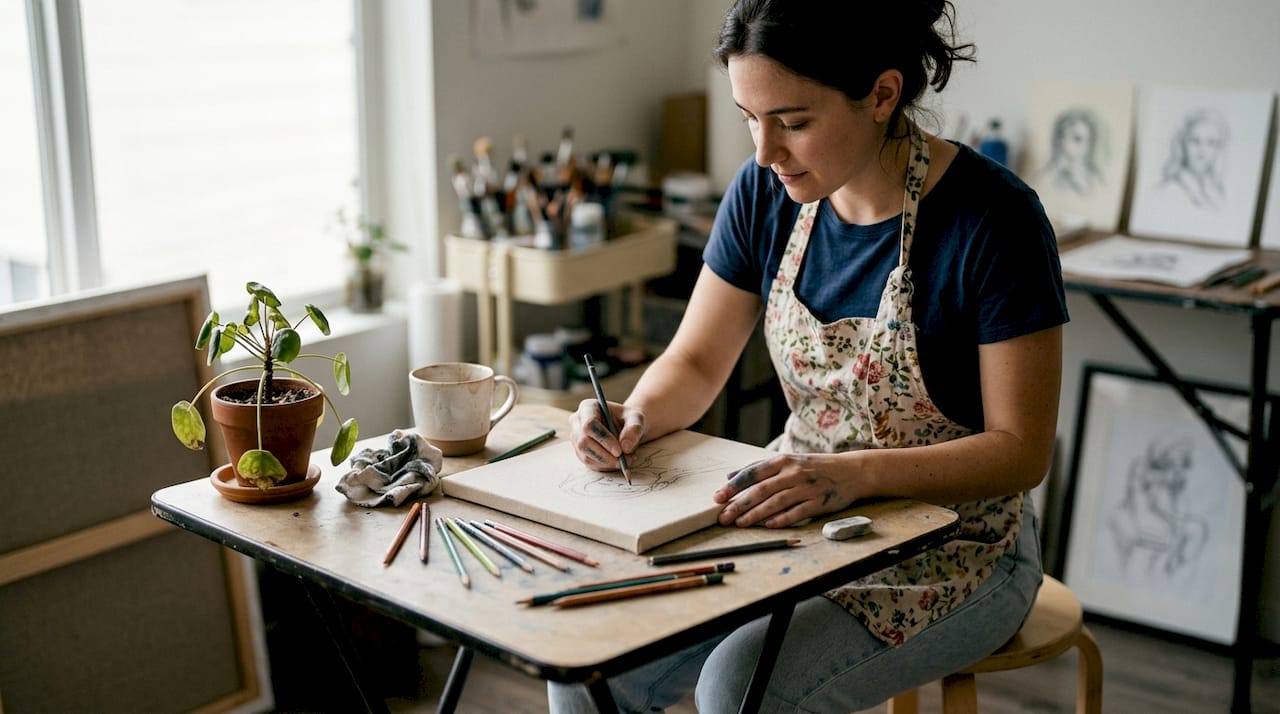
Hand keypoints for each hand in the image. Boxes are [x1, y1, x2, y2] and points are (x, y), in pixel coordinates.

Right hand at [569, 398, 644, 472]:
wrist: (626, 428)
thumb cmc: (629, 420)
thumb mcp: (637, 419)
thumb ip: (634, 429)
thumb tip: (625, 447)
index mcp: (588, 407)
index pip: (589, 424)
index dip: (603, 439)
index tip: (619, 451)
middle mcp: (577, 422)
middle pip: (584, 442)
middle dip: (605, 455)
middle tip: (624, 460)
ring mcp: (577, 439)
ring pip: (586, 456)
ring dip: (607, 463)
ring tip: (626, 460)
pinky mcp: (580, 452)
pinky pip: (590, 464)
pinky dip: (606, 467)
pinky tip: (619, 463)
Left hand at [712, 453, 854, 527]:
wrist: (852, 471)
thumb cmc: (814, 467)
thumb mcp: (787, 461)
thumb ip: (759, 468)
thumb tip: (730, 476)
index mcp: (783, 461)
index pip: (752, 473)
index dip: (733, 486)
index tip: (717, 497)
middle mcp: (794, 472)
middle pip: (761, 490)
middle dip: (739, 504)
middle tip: (723, 516)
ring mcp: (807, 487)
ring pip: (776, 502)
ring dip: (755, 514)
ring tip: (739, 523)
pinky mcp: (819, 502)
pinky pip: (796, 512)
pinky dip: (781, 519)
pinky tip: (767, 526)